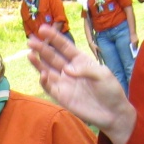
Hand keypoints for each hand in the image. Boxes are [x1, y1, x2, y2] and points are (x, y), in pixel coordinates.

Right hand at [27, 25, 135, 143]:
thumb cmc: (111, 91)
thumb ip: (85, 70)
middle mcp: (69, 70)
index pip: (64, 47)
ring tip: (30, 53)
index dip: (54, 38)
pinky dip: (44, 81)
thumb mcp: (103, 75)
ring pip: (47, 70)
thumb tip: (67, 70)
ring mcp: (64, 83)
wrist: (113, 113)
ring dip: (38, 63)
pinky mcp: (62, 97)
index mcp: (80, 61)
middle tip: (31, 40)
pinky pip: (50, 87)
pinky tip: (42, 74)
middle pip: (53, 57)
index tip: (43, 29)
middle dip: (42, 48)